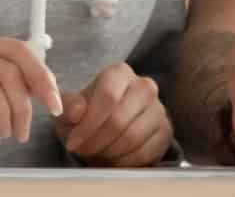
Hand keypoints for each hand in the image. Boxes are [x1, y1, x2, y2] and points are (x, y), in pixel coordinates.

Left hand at [54, 63, 172, 165]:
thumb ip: (69, 108)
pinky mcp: (165, 131)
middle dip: (96, 141)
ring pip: (132, 138)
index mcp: (120, 73)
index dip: (88, 124)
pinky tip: (112, 159)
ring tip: (97, 152)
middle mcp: (145, 86)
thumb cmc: (88, 115)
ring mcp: (159, 109)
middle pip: (119, 120)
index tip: (73, 141)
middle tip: (84, 150)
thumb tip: (78, 112)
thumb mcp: (70, 110)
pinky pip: (144, 152)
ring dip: (109, 152)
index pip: (107, 97)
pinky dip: (124, 162)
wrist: (109, 126)